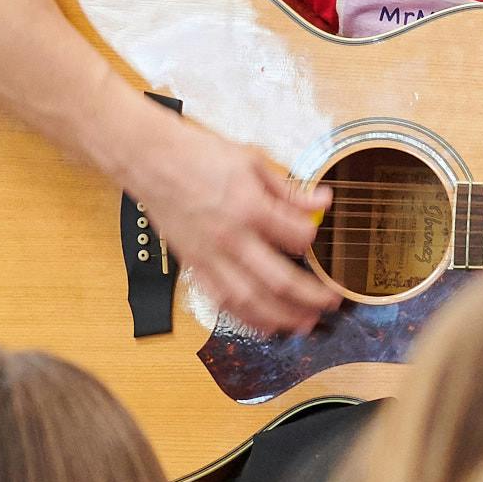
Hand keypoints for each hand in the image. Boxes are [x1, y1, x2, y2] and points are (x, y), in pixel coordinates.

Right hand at [119, 111, 336, 335]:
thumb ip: (289, 190)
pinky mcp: (195, 266)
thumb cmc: (198, 156)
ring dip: (282, 317)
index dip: (313, 241)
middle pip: (279, 280)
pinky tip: (266, 325)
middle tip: (331, 303)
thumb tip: (322, 202)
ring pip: (251, 300)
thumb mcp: (251, 162)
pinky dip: (246, 318)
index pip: (296, 236)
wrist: (151, 161)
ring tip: (305, 323)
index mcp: (249, 207)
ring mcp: (211, 256)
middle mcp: (231, 238)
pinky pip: (222, 301)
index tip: (318, 240)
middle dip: (311, 297)